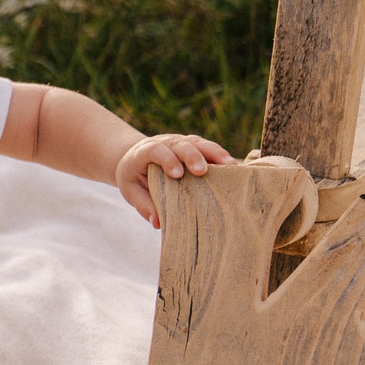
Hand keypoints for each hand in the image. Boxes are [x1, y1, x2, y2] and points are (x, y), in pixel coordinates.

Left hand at [116, 133, 234, 225]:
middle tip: (202, 171)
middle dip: (192, 156)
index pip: (156, 150)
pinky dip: (220, 155)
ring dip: (214, 153)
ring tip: (230, 166)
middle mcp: (164, 142)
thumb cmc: (134, 177)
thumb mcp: (131, 191)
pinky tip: (233, 167)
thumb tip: (158, 223)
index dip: (166, 160)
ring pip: (198, 142)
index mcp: (144, 152)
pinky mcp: (193, 145)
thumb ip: (143, 205)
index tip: (177, 175)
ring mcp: (180, 141)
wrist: (135, 157)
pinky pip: (208, 147)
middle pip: (180, 144)